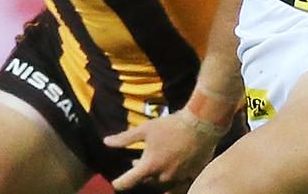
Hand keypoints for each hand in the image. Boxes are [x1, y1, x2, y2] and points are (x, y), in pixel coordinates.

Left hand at [103, 109, 218, 192]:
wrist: (202, 123)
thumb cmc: (171, 125)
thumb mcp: (146, 129)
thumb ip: (125, 139)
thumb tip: (106, 142)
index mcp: (149, 166)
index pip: (127, 182)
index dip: (118, 184)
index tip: (115, 182)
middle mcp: (163, 177)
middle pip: (146, 183)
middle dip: (141, 175)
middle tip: (138, 163)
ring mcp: (179, 178)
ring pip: (162, 184)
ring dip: (155, 176)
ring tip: (155, 164)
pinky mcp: (191, 175)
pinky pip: (178, 182)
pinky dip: (172, 176)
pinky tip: (173, 165)